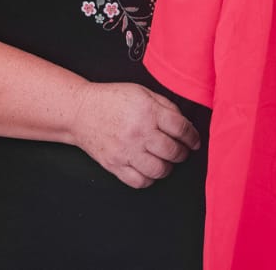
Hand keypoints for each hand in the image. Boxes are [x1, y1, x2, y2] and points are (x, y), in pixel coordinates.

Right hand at [73, 81, 201, 187]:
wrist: (81, 112)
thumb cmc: (111, 100)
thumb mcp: (142, 92)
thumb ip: (165, 106)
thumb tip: (183, 122)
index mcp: (147, 112)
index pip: (181, 128)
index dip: (193, 136)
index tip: (195, 141)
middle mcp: (138, 133)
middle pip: (173, 151)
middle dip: (183, 153)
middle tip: (182, 151)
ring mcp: (126, 151)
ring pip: (159, 170)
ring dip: (168, 167)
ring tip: (166, 161)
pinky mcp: (115, 165)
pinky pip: (139, 182)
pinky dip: (149, 179)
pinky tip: (149, 169)